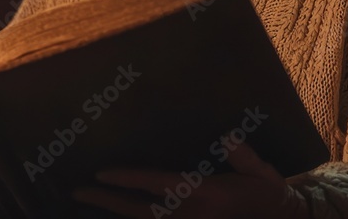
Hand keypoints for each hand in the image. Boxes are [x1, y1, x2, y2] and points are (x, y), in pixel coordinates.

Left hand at [72, 143, 304, 217]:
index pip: (157, 185)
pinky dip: (136, 218)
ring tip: (89, 200)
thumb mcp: (261, 173)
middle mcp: (190, 214)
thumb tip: (227, 136)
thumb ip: (242, 155)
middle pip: (139, 210)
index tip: (101, 172)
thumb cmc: (268, 195)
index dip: (127, 178)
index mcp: (204, 194)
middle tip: (79, 191)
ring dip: (116, 212)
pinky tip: (119, 213)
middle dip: (108, 200)